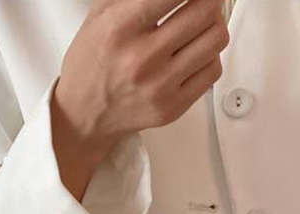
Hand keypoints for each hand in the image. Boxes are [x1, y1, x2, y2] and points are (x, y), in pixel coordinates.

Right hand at [51, 0, 229, 199]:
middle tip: (199, 2)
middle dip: (207, 0)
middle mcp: (141, 59)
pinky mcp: (172, 107)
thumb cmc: (91, 66)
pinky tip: (193, 54)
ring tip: (198, 26)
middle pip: (206, 10)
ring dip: (212, 25)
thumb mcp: (99, 16)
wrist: (83, 117)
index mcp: (120, 29)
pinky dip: (208, 56)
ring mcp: (159, 86)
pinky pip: (213, 70)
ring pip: (216, 38)